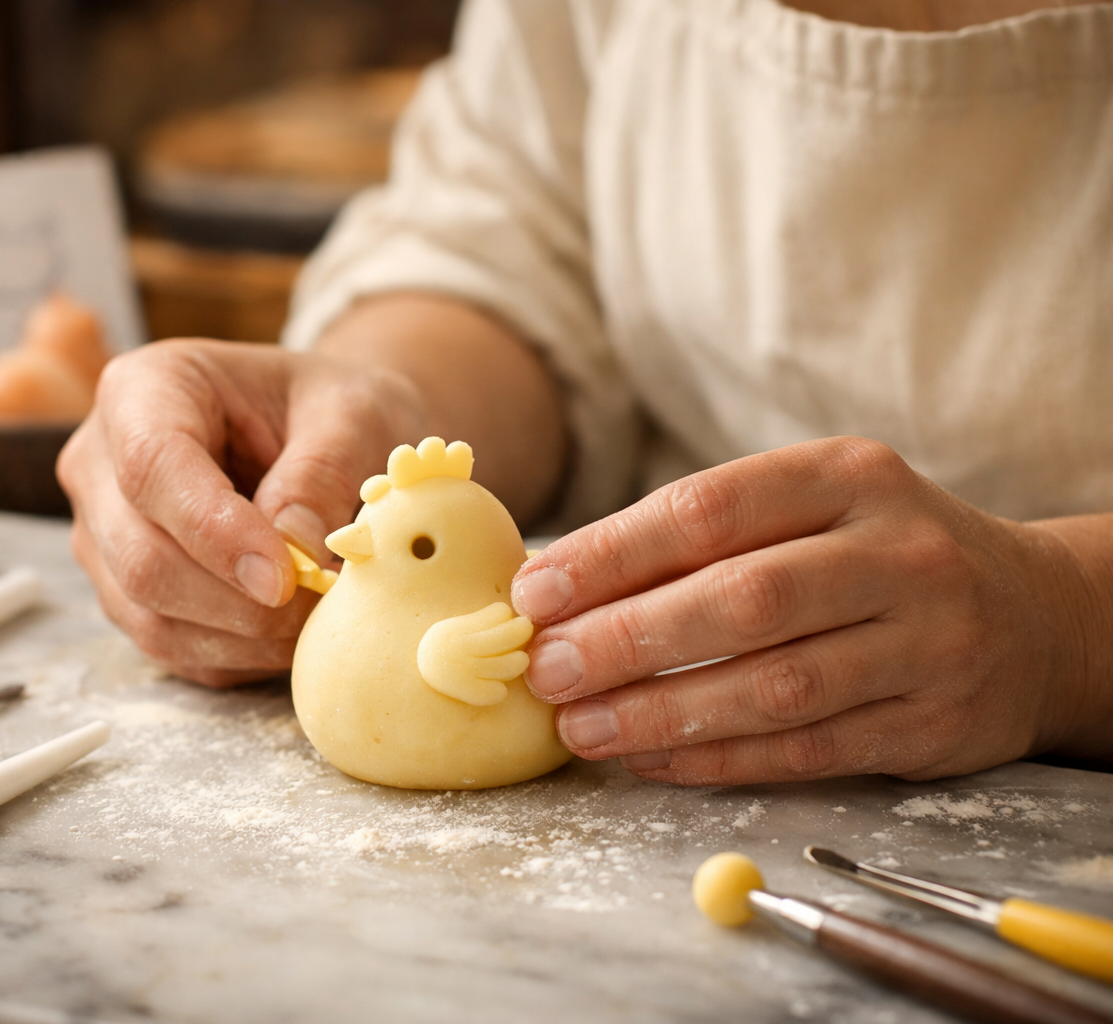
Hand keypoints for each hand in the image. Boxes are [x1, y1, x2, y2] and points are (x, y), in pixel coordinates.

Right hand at [57, 340, 424, 685]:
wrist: (318, 429)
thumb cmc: (328, 409)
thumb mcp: (350, 414)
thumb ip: (322, 472)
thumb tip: (295, 550)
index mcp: (142, 389)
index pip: (151, 466)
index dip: (215, 531)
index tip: (287, 575)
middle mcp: (99, 464)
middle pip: (141, 556)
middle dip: (237, 600)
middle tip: (321, 606)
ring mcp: (103, 535)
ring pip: (148, 616)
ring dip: (241, 637)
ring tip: (315, 620)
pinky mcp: (124, 592)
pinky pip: (168, 648)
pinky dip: (236, 655)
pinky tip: (288, 634)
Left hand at [511, 437, 1111, 783]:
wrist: (1032, 617)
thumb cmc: (873, 556)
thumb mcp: (809, 511)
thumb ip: (701, 540)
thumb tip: (560, 587)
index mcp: (848, 476)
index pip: (708, 509)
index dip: (611, 555)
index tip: (536, 593)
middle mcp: (898, 552)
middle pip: (742, 600)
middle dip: (627, 639)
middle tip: (549, 669)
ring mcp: (928, 641)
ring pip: (775, 685)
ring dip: (662, 712)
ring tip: (581, 727)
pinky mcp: (934, 724)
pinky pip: (808, 749)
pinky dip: (718, 759)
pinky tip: (651, 759)